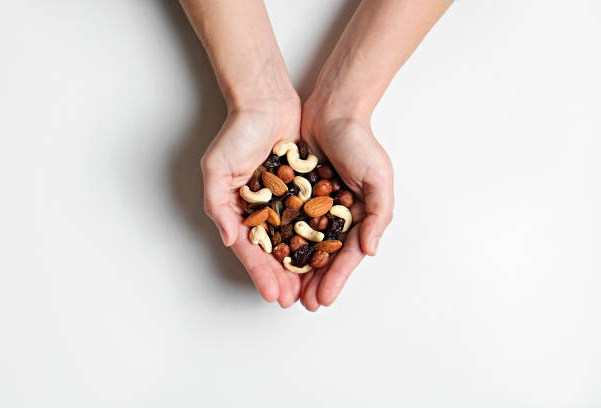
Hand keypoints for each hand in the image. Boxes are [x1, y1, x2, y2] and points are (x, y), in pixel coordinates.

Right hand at [201, 96, 303, 306]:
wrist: (266, 102)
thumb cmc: (237, 134)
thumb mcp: (216, 169)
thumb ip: (219, 206)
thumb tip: (230, 240)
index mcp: (240, 211)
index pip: (251, 250)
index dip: (261, 273)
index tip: (273, 294)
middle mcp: (262, 210)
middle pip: (274, 252)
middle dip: (283, 277)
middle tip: (294, 300)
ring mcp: (284, 201)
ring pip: (295, 240)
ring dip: (302, 265)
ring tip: (312, 288)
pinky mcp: (304, 189)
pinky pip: (312, 218)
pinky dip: (318, 237)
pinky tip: (326, 255)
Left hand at [299, 103, 394, 310]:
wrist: (333, 110)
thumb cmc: (360, 143)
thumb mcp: (379, 178)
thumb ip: (379, 215)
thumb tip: (370, 251)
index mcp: (359, 216)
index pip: (346, 256)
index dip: (335, 279)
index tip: (322, 300)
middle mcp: (336, 215)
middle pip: (323, 256)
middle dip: (314, 281)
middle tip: (303, 304)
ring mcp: (314, 206)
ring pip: (302, 244)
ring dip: (295, 268)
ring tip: (287, 290)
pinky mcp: (294, 192)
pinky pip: (286, 221)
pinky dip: (280, 240)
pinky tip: (272, 257)